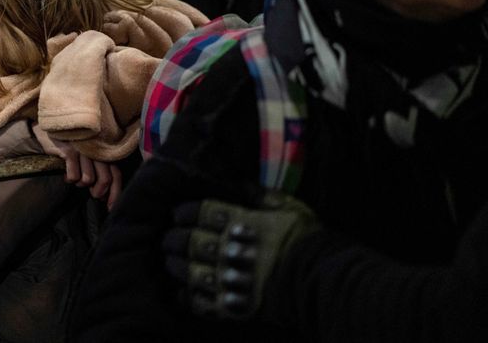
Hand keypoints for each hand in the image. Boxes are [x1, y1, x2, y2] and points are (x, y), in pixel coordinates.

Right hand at [32, 126, 122, 208]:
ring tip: (74, 177)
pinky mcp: (70, 151)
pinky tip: (65, 174)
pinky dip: (69, 179)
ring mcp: (84, 150)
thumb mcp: (88, 158)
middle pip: (105, 179)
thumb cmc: (72, 148)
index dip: (115, 193)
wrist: (50, 131)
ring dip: (80, 184)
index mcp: (104, 151)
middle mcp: (97, 149)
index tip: (110, 207)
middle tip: (92, 194)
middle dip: (98, 192)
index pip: (116, 174)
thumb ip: (99, 172)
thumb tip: (104, 196)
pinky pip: (74, 176)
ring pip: (88, 179)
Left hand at [162, 192, 318, 319]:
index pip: (200, 212)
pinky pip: (202, 303)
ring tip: (170, 262)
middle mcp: (228, 249)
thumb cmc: (305, 239)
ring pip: (190, 272)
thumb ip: (260, 195)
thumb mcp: (287, 207)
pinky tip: (182, 292)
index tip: (177, 214)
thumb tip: (240, 182)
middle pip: (190, 242)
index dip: (184, 212)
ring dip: (176, 267)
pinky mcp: (233, 305)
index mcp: (239, 223)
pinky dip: (189, 297)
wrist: (321, 281)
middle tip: (167, 239)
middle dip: (174, 239)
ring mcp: (229, 279)